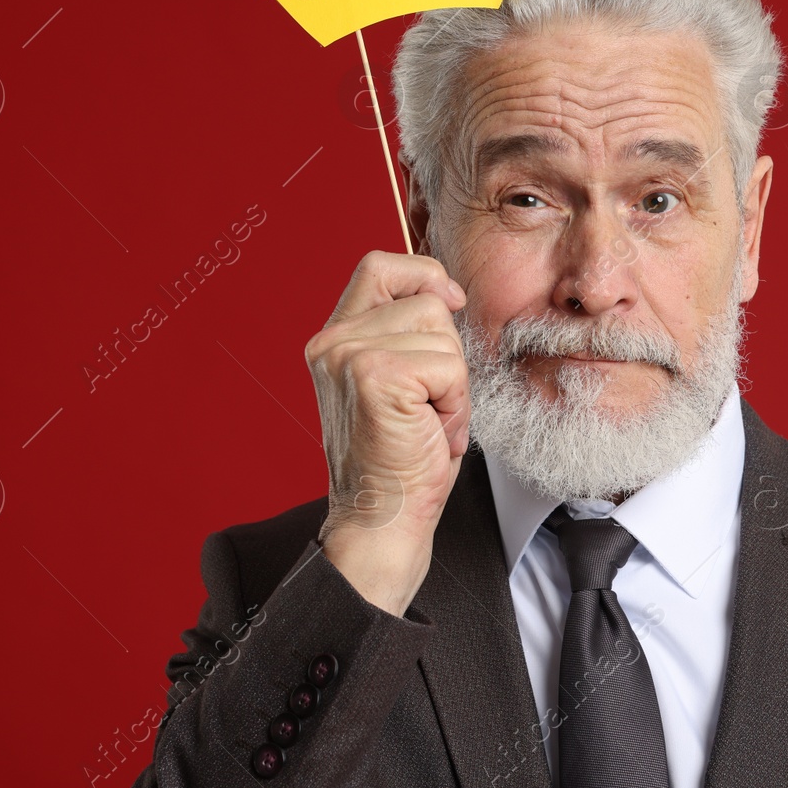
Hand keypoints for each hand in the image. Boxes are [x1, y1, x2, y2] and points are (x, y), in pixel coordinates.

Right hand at [305, 251, 469, 615]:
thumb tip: (444, 292)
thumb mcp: (398, 383)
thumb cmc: (399, 461)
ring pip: (441, 332)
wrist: (381, 521)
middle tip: (426, 408)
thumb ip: (403, 334)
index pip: (379, 266)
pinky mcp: (375, 376)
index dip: (422, 274)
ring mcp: (349, 355)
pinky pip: (449, 365)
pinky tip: (429, 432)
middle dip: (446, 354)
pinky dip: (454, 403)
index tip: (448, 302)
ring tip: (426, 422)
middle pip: (424, 301)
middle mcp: (332, 342)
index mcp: (334, 339)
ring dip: (452, 383)